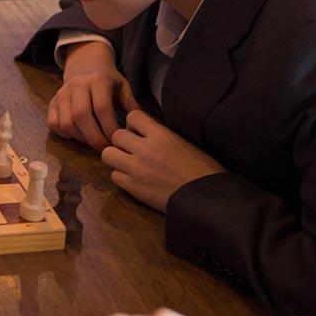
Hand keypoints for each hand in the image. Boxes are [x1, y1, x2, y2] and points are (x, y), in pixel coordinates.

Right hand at [49, 41, 140, 150]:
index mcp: (98, 80)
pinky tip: (77, 136)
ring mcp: (62, 93)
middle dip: (94, 138)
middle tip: (105, 148)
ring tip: (93, 142)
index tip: (118, 140)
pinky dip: (64, 134)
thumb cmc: (108, 80)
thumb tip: (142, 128)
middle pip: (81, 116)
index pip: (102, 108)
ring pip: (66, 122)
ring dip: (80, 138)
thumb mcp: (123, 87)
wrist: (86, 64)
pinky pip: (53, 122)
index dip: (110, 128)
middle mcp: (77, 85)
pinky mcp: (52, 101)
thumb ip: (132, 106)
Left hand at [101, 110, 224, 211]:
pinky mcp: (135, 188)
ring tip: (128, 163)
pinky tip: (133, 179)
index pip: (132, 116)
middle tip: (132, 150)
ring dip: (116, 158)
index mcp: (162, 135)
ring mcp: (138, 169)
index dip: (133, 125)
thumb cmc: (203, 170)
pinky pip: (114, 176)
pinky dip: (121, 177)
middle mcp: (146, 149)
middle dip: (122, 142)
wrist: (208, 199)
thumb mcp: (184, 142)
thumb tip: (145, 130)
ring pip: (108, 154)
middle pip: (116, 135)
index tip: (140, 133)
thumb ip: (162, 134)